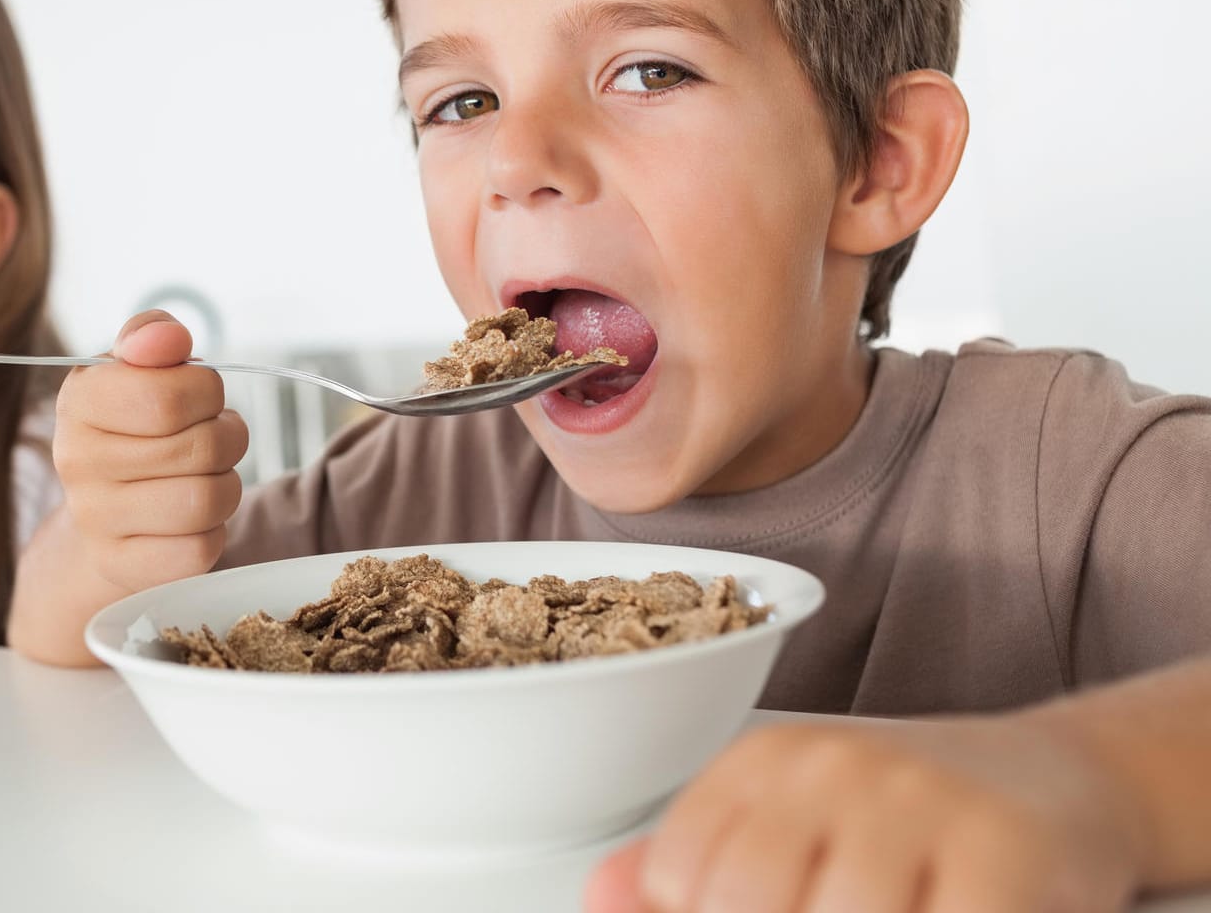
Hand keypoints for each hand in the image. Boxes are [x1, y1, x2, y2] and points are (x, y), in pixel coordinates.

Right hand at [52, 310, 248, 593]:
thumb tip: (169, 339)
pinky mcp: (124, 566)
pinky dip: (213, 530)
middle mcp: (77, 461)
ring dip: (226, 483)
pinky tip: (192, 517)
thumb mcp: (136, 367)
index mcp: (79, 401)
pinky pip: (200, 549)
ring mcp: (96, 520)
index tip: (200, 395)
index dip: (206, 391)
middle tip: (212, 435)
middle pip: (200, 448)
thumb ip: (154, 335)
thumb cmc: (134, 423)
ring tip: (206, 474)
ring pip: (206, 501)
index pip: (166, 396)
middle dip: (227, 435)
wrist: (104, 507)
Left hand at [586, 716, 1144, 912]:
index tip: (765, 909)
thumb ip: (688, 870)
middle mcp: (833, 765)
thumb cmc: (906, 821)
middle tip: (834, 910)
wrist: (1061, 781)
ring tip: (895, 909)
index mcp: (765, 760)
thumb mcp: (790, 825)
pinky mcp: (1004, 848)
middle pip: (746, 903)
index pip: (679, 875)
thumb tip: (596, 900)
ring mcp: (919, 800)